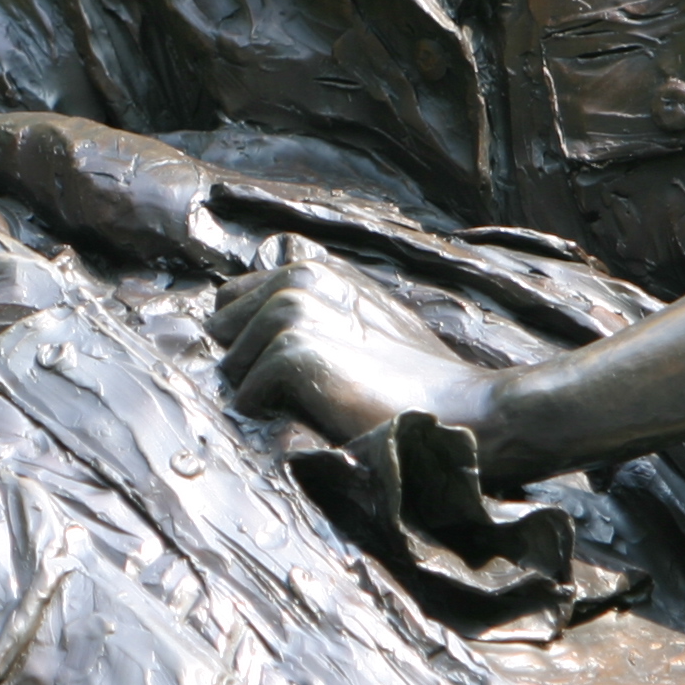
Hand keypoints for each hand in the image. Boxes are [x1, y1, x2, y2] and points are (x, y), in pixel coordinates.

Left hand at [207, 251, 490, 443]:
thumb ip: (315, 308)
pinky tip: (315, 416)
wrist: (462, 408)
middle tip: (298, 390)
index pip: (233, 296)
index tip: (281, 367)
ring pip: (231, 364)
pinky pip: (247, 395)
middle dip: (245, 361)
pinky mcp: (292, 351)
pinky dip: (271, 416)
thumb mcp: (365, 319)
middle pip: (222, 329)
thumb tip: (247, 323)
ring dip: (260, 392)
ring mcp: (293, 311)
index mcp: (314, 268)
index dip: (246, 336)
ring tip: (314, 402)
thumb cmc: (414, 377)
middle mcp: (298, 278)